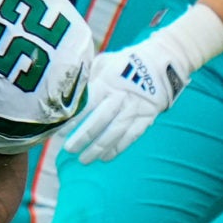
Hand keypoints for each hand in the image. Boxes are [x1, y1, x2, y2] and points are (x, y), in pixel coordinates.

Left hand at [62, 5, 222, 163]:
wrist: (161, 63)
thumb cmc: (126, 63)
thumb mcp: (105, 62)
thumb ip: (88, 76)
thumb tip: (67, 90)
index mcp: (108, 82)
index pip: (88, 103)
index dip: (75, 119)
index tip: (61, 131)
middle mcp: (121, 97)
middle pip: (101, 120)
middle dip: (84, 137)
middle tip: (69, 149)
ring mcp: (135, 109)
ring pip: (115, 132)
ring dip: (99, 148)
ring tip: (84, 160)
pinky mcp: (146, 117)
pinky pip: (131, 136)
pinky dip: (118, 148)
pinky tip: (105, 157)